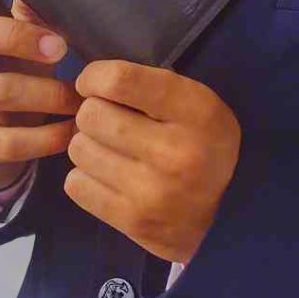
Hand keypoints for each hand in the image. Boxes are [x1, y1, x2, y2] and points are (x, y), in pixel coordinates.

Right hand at [0, 0, 83, 190]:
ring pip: (0, 90)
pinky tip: (72, 132)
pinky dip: (48, 137)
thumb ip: (38, 17)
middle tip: (60, 47)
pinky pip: (12, 141)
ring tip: (81, 99)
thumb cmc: (18, 82)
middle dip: (16, 35)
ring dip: (49, 95)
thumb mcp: (25, 48)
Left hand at [65, 59, 241, 264]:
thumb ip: (150, 85)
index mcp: (195, 111)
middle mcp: (174, 152)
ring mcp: (152, 191)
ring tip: (110, 150)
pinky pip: (76, 184)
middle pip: (92, 115)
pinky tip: (108, 176)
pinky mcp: (132, 220)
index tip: (93, 83)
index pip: (121, 81)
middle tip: (106, 120)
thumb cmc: (203, 143)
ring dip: (88, 145)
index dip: (95, 77)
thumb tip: (91, 81)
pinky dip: (85, 177)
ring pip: (79, 149)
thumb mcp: (197, 102)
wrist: (222, 215)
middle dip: (92, 112)